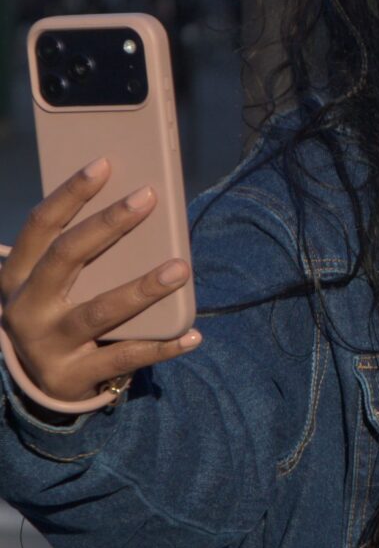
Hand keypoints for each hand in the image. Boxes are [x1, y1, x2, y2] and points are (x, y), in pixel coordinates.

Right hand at [0, 159, 198, 404]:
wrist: (37, 383)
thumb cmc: (55, 313)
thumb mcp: (49, 283)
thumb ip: (78, 253)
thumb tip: (134, 205)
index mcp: (15, 275)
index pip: (40, 225)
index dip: (70, 193)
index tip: (103, 164)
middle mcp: (26, 308)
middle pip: (68, 256)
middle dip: (109, 223)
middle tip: (148, 196)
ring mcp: (48, 345)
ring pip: (101, 310)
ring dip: (144, 288)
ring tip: (181, 268)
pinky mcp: (73, 377)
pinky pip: (125, 357)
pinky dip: (162, 346)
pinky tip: (193, 334)